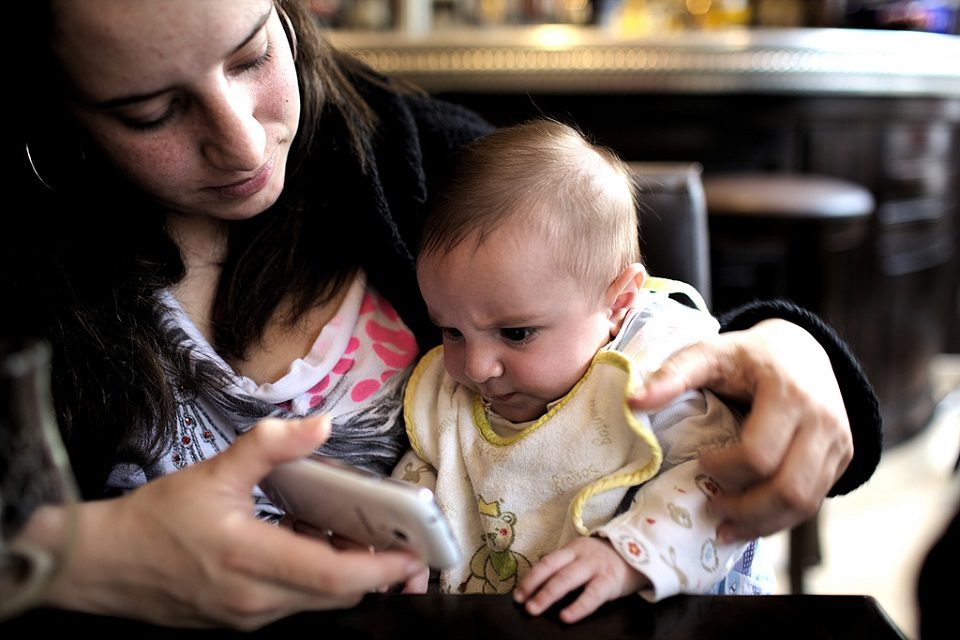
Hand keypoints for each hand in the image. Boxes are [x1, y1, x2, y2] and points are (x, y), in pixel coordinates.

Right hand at [30, 416, 423, 629]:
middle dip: (378, 572)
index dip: (380, 568)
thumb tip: (321, 424)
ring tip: (361, 535)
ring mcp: (249, 616)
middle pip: (337, 594)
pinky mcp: (243, 619)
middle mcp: (254, 598)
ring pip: (319, 601)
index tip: (414, 554)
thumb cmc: (157, 518)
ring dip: (348, 573)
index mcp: (248, 559)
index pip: (332, 577)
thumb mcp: (215, 471)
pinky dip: (318, 577)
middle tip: (404, 541)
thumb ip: (271, 445)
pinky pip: (296, 601)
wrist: (103, 565)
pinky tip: (314, 543)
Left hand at [513, 537, 646, 623]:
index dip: (530, 578)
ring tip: (534, 609)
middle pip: (552, 569)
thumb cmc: (607, 560)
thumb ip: (566, 567)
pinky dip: (577, 607)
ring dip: (547, 595)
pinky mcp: (610, 581)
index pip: (546, 562)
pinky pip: (591, 595)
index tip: (517, 594)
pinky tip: (566, 617)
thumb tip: (540, 588)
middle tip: (521, 603)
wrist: (643, 553)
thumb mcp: (584, 556)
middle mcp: (581, 555)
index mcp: (572, 549)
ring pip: (567, 579)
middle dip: (534, 586)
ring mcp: (595, 566)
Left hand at [629, 319, 853, 540]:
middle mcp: (823, 420)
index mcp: (788, 393)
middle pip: (789, 489)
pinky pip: (813, 501)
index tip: (700, 462)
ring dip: (763, 523)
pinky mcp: (842, 457)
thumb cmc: (747, 355)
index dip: (724, 469)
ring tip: (726, 527)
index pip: (758, 453)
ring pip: (805, 503)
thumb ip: (673, 374)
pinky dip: (780, 518)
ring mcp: (839, 441)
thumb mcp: (709, 352)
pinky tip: (750, 520)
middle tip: (711, 510)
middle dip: (746, 510)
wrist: (802, 349)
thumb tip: (632, 402)